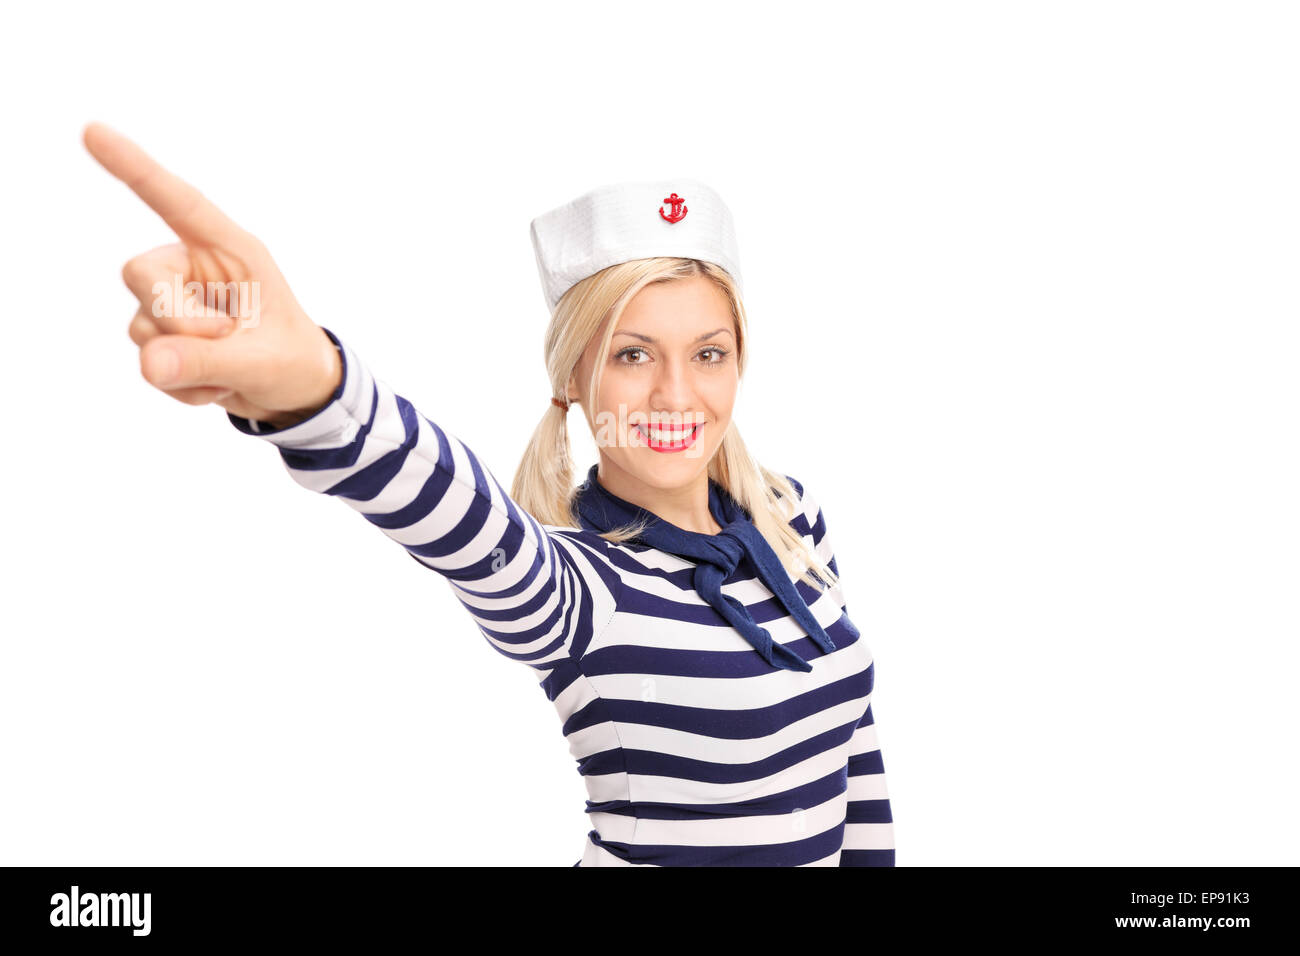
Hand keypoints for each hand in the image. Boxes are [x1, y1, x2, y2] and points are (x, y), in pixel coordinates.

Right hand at [83, 122, 341, 427]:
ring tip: (231, 369)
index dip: (135, 168)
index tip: (93, 131)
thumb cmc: (292, 360)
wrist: (295, 393)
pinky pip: (150, 362)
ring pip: (141, 325)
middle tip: (223, 340)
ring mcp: (175, 301)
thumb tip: (151, 363)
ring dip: (184, 361)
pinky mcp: (163, 335)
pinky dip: (183, 385)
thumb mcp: (263, 362)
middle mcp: (196, 268)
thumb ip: (209, 361)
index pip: (177, 203)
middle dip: (174, 318)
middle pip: (142, 274)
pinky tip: (218, 383)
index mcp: (232, 251)